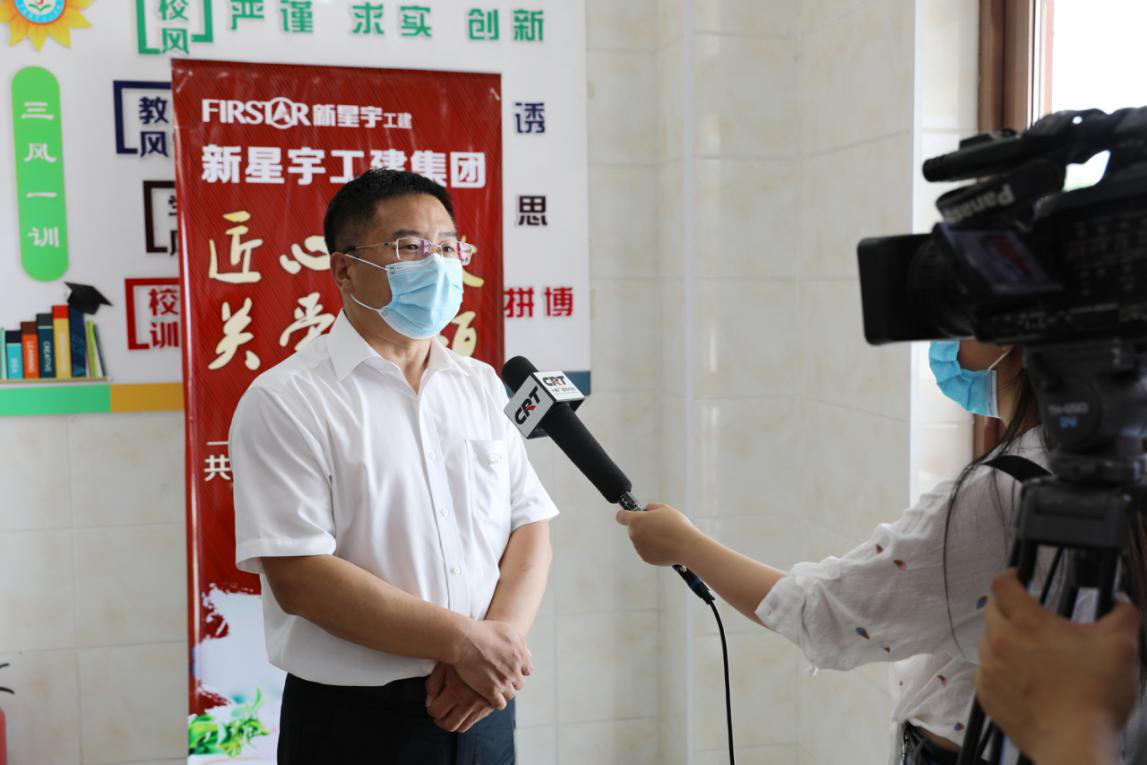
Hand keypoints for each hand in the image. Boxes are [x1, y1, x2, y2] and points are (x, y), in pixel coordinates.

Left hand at [425, 662, 496, 732]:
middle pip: (449, 725)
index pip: (436, 712)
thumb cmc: (465, 655)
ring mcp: (480, 706)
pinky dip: (466, 719)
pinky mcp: (489, 707)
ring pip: (462, 727)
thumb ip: (433, 684)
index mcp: (456, 690)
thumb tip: (429, 702)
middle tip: (439, 711)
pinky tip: (463, 708)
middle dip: (440, 721)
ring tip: (450, 712)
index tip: (432, 703)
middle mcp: (469, 702)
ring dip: (453, 722)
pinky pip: (475, 721)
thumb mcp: (444, 665)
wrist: (491, 651)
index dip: (431, 708)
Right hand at [453, 620, 530, 708]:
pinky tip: (489, 697)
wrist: (464, 640)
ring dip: (504, 692)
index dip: (519, 670)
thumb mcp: (507, 630)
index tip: (510, 669)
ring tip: (494, 688)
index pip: (527, 670)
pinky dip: (497, 702)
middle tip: (500, 678)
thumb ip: (520, 642)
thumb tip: (529, 654)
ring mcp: (504, 681)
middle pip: (519, 683)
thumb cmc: (483, 631)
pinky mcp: (491, 691)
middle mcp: (515, 670)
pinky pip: (500, 704)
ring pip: (510, 694)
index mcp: (521, 655)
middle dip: (511, 681)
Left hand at [615, 503, 699, 565]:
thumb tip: (646, 510)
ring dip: (648, 538)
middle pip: (633, 529)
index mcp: (636, 520)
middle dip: (642, 527)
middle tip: (658, 525)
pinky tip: (665, 545)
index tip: (629, 515)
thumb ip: (650, 507)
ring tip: (665, 536)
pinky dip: (653, 548)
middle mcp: (634, 535)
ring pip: (640, 540)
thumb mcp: (664, 508)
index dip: (625, 514)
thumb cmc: (676, 526)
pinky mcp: (645, 558)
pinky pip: (646, 550)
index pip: (620, 516)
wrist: (686, 546)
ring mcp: (639, 548)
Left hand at [976, 569, 1139, 764]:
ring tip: (1030, 650)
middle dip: (1008, 606)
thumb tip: (1121, 601)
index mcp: (1027, 622)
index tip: (1018, 575)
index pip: (1002, 583)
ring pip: (987, 640)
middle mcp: (1001, 641)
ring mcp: (990, 668)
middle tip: (1029, 614)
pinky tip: (1023, 677)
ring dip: (1004, 638)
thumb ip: (1122, 614)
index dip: (1010, 574)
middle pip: (992, 609)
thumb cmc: (1093, 696)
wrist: (1074, 744)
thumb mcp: (1121, 645)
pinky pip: (987, 671)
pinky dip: (1000, 668)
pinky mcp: (987, 694)